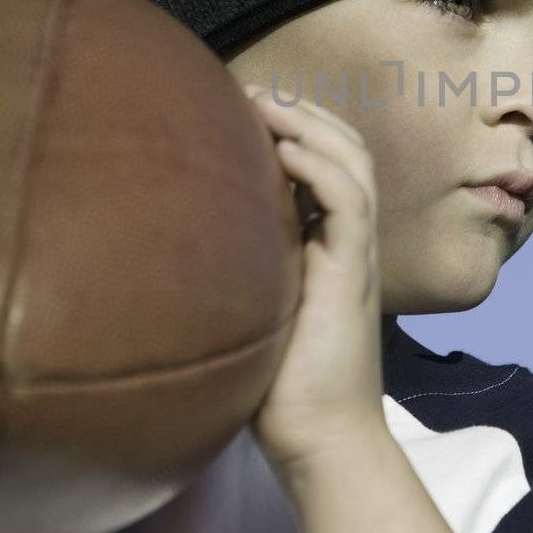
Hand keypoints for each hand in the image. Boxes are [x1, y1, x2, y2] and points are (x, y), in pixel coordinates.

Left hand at [239, 83, 385, 477]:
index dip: (299, 127)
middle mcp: (350, 244)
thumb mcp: (254, 314)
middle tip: (256, 90)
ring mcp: (357, 258)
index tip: (249, 104)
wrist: (323, 442)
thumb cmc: (280, 391)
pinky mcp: (354, 276)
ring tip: (268, 103)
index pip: (331, 166)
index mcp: (332, 249)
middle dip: (304, 111)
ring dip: (311, 124)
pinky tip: (283, 151)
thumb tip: (175, 248)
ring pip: (354, 164)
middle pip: (348, 150)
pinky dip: (321, 168)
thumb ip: (238, 273)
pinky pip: (350, 204)